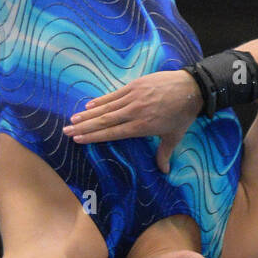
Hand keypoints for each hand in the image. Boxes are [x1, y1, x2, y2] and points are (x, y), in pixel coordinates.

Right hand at [63, 70, 202, 172]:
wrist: (190, 88)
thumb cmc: (182, 114)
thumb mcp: (174, 136)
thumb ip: (164, 154)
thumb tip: (164, 172)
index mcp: (141, 127)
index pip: (112, 133)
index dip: (94, 136)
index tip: (78, 139)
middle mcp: (133, 113)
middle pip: (104, 121)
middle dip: (84, 127)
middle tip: (67, 131)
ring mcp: (132, 98)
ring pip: (106, 108)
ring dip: (88, 115)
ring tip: (73, 120)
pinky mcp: (134, 86)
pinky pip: (113, 95)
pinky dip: (100, 101)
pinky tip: (89, 106)